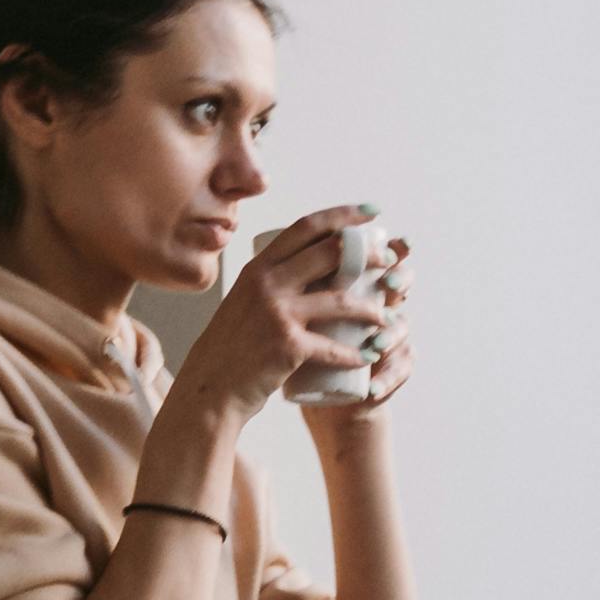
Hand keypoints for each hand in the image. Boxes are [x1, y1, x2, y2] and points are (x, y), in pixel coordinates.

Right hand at [176, 202, 395, 423]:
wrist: (209, 386)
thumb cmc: (232, 346)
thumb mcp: (245, 300)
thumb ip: (272, 282)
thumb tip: (314, 266)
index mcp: (259, 267)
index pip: (306, 227)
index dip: (343, 215)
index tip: (372, 212)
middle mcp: (267, 283)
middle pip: (330, 253)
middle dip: (368, 254)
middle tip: (390, 262)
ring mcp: (277, 313)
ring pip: (341, 300)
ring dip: (372, 309)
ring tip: (389, 316)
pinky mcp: (288, 346)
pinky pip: (333, 347)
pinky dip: (356, 354)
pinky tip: (370, 357)